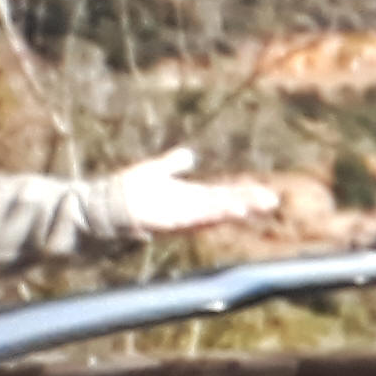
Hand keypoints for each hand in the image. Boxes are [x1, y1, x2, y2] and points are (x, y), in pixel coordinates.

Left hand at [110, 146, 281, 234]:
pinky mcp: (166, 221)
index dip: (243, 194)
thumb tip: (188, 155)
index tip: (265, 194)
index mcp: (188, 198)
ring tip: (252, 207)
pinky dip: (208, 215)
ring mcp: (177, 216)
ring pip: (211, 213)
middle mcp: (187, 209)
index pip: (222, 195)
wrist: (104, 205)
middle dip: (246, 202)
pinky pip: (192, 218)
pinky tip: (221, 211)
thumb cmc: (128, 191)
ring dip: (231, 210)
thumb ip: (172, 164)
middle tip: (272, 201)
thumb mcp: (156, 171)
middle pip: (223, 205)